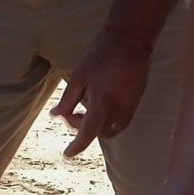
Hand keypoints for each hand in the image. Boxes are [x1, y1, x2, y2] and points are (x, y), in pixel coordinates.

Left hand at [50, 28, 151, 157]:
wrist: (129, 41)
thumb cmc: (100, 56)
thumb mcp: (78, 77)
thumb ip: (67, 100)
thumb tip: (56, 115)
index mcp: (103, 102)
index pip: (88, 133)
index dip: (77, 146)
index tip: (67, 153)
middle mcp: (119, 109)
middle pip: (99, 132)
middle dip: (84, 128)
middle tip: (71, 113)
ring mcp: (130, 106)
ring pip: (112, 129)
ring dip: (97, 125)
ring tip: (86, 107)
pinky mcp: (136, 102)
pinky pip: (121, 120)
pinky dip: (108, 119)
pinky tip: (100, 103)